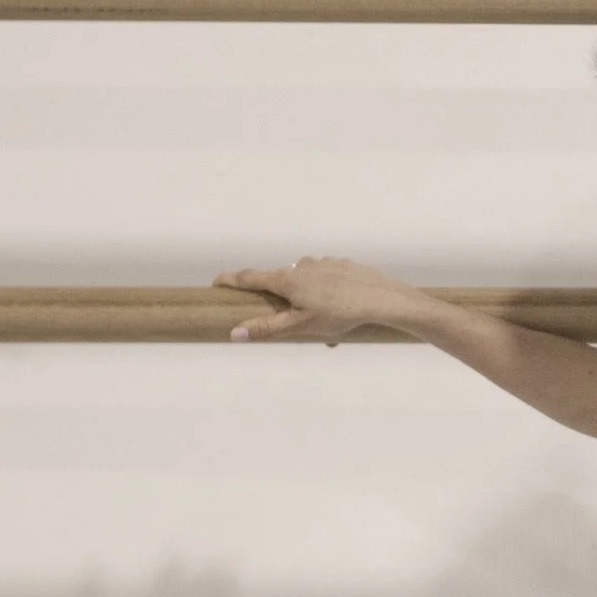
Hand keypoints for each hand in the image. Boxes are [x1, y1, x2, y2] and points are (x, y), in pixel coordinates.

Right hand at [216, 257, 410, 345]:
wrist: (381, 298)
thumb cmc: (339, 313)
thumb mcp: (300, 326)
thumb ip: (267, 328)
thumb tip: (234, 333)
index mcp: (287, 279)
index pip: (250, 277)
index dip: (231, 280)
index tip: (215, 282)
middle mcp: (303, 266)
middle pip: (280, 280)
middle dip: (278, 299)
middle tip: (286, 319)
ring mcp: (324, 263)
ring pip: (306, 280)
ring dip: (305, 297)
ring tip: (321, 322)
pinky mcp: (344, 265)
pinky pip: (327, 279)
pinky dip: (326, 293)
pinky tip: (338, 309)